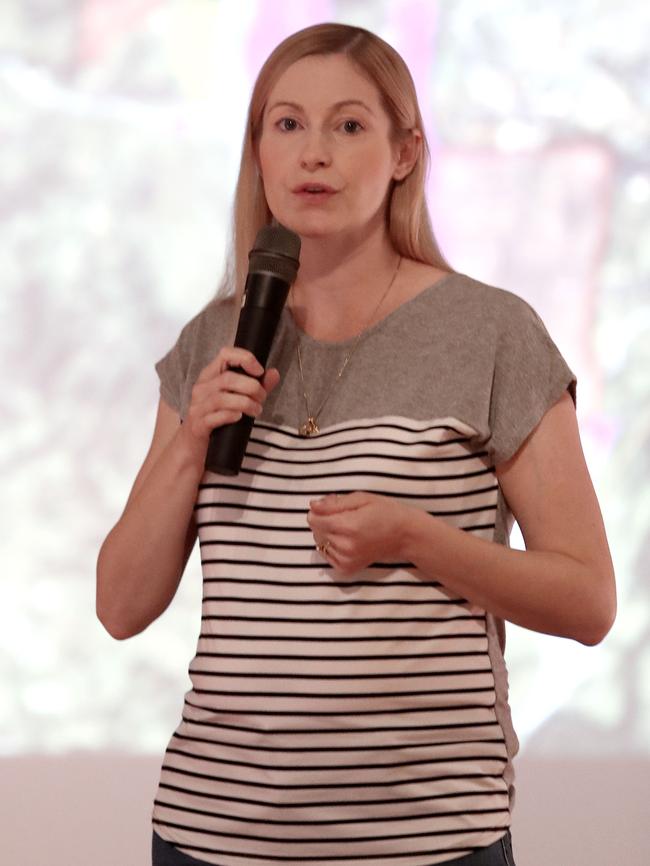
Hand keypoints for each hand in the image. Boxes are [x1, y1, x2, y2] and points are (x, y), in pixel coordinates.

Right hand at [178, 346, 279, 466]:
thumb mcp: (237, 398)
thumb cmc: (218, 417)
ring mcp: (198, 406)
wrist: (195, 445)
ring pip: (222, 398)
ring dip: (246, 403)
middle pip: (228, 378)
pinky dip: (231, 416)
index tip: (260, 371)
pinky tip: (240, 418)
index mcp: (210, 375)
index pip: (225, 354)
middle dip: (252, 387)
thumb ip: (257, 385)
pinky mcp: (199, 425)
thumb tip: (274, 373)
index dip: (245, 358)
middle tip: (262, 398)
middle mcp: (201, 388)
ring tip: (256, 410)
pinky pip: (216, 417)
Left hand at [307, 492, 411, 575]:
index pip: (313, 519)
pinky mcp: (347, 569)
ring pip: (320, 543)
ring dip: (328, 534)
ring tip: (349, 529)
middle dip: (324, 521)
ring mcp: (346, 560)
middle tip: (344, 516)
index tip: (333, 506)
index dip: (319, 510)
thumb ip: (334, 503)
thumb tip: (312, 506)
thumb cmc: (385, 512)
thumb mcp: (361, 498)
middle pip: (315, 530)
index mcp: (348, 526)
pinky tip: (347, 541)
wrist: (404, 536)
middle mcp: (345, 546)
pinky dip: (332, 547)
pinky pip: (327, 556)